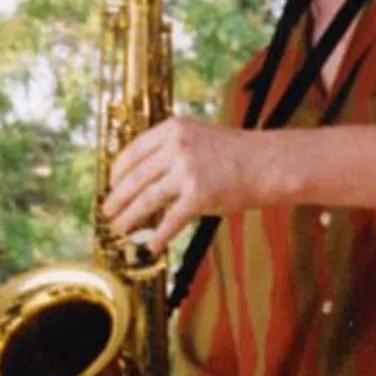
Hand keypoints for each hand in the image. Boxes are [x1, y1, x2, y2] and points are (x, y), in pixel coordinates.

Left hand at [101, 116, 276, 254]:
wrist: (267, 163)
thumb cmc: (234, 154)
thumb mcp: (198, 138)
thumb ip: (170, 151)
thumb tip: (140, 180)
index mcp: (172, 129)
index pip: (133, 152)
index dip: (117, 173)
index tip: (112, 186)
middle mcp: (177, 147)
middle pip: (135, 178)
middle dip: (117, 199)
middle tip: (108, 213)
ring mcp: (188, 171)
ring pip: (146, 199)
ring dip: (130, 217)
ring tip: (120, 229)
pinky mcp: (199, 195)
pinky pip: (171, 220)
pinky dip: (159, 236)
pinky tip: (152, 246)